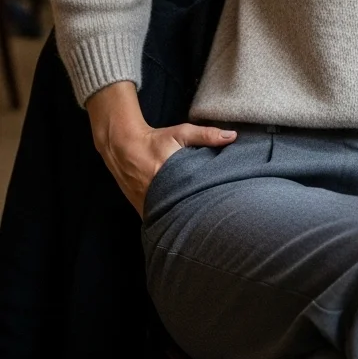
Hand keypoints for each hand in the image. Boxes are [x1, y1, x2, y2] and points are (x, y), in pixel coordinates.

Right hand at [86, 82, 235, 216]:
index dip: (208, 202)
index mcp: (171, 177)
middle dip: (199, 216)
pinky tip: (183, 224)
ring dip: (184, 221)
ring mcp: (149, 206)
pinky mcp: (143, 211)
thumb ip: (206, 135)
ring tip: (202, 225)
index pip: (195, 196)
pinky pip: (160, 221)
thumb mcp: (181, 133)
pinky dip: (170, 221)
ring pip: (172, 220)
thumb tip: (232, 137)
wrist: (123, 148)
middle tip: (216, 218)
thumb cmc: (156, 141)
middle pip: (184, 213)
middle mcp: (159, 195)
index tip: (222, 205)